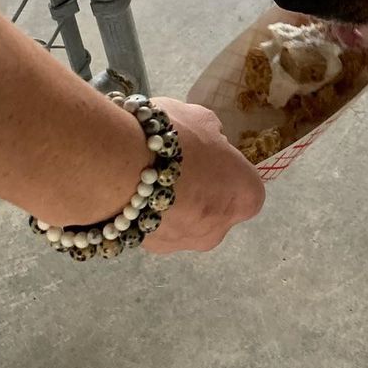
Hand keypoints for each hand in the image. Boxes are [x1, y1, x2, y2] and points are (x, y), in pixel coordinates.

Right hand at [143, 98, 265, 252]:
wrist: (120, 167)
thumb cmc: (175, 139)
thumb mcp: (202, 119)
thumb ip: (212, 134)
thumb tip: (211, 139)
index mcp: (246, 196)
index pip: (246, 187)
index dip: (227, 169)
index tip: (208, 154)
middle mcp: (220, 229)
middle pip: (216, 208)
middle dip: (201, 190)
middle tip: (177, 163)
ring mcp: (186, 243)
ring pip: (185, 221)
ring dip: (173, 203)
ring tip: (147, 173)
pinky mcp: (152, 248)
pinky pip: (157, 226)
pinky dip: (148, 211)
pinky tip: (131, 188)